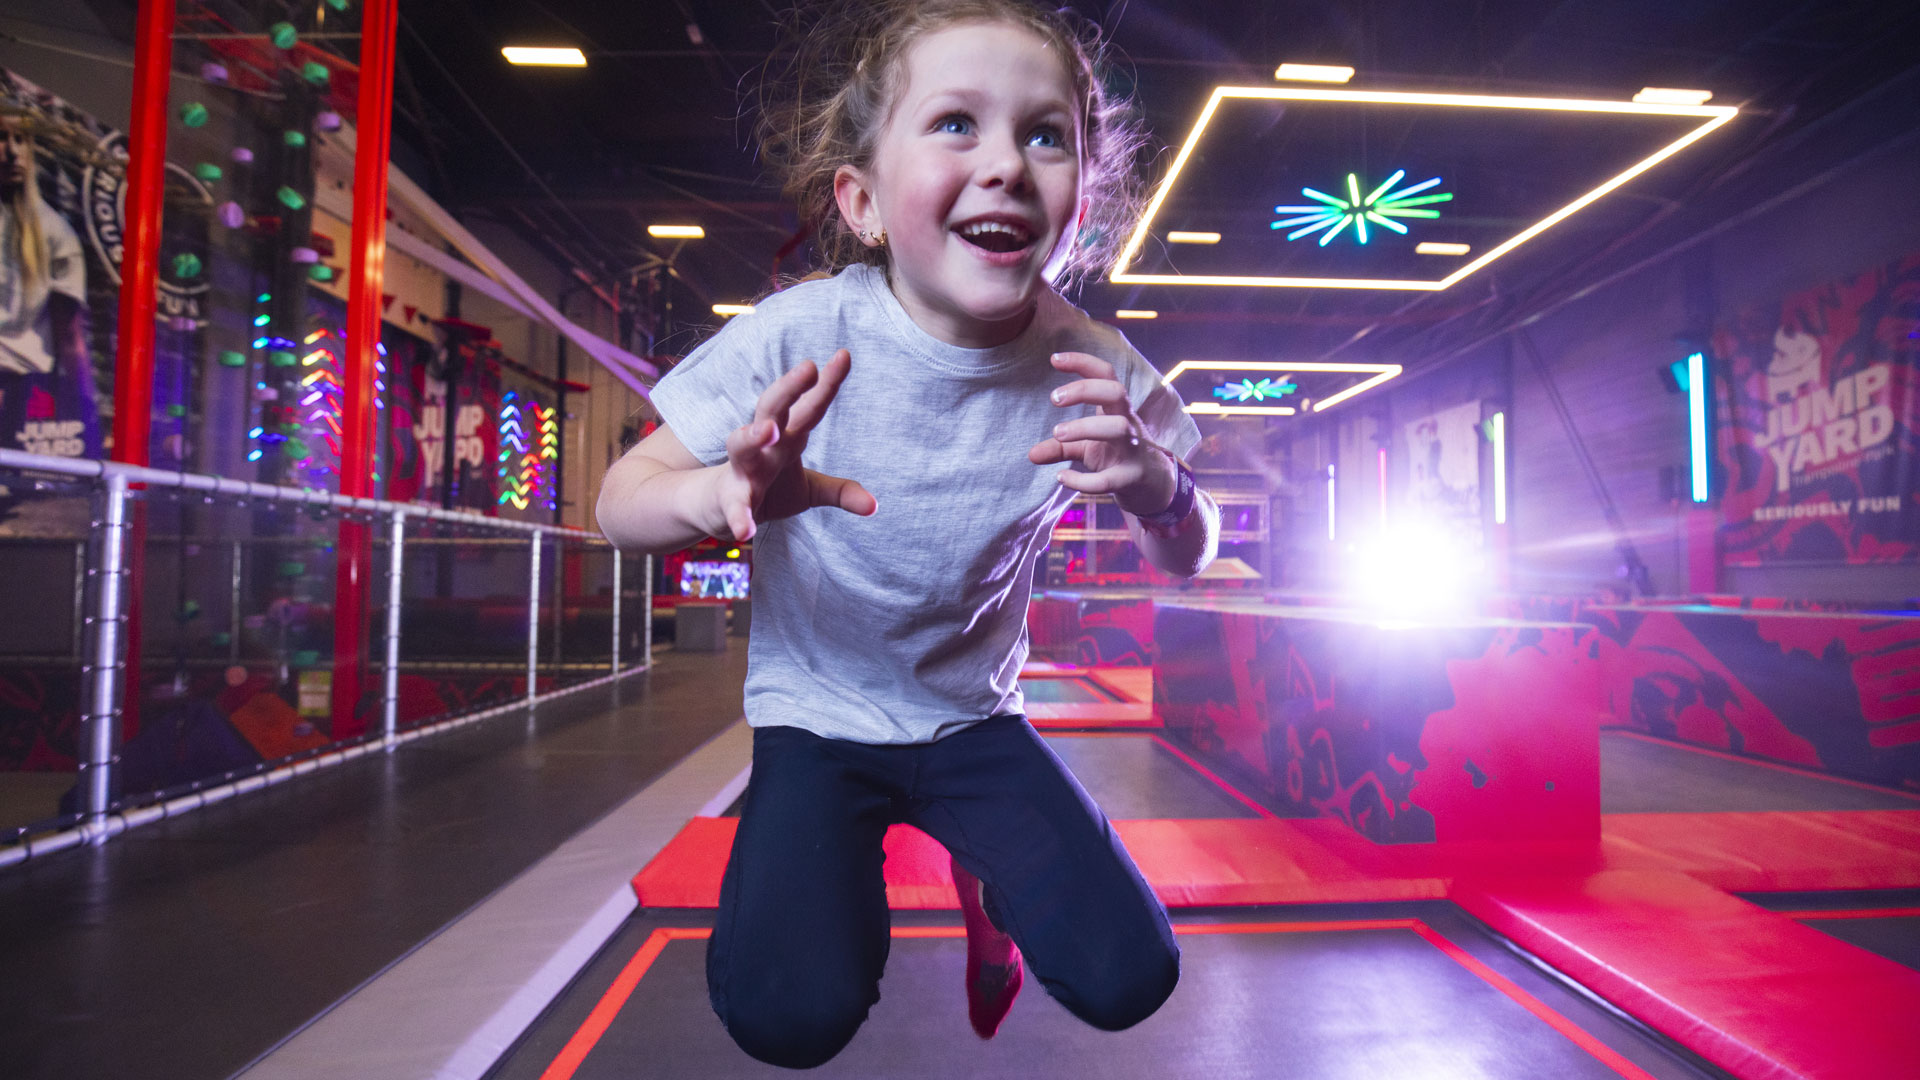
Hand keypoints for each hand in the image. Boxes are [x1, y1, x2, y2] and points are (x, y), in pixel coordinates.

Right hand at [712, 349, 875, 540]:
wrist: (718, 509)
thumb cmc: (767, 487)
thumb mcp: (809, 490)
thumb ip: (840, 492)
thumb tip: (875, 506)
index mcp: (788, 438)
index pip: (810, 407)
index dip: (827, 383)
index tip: (844, 355)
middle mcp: (764, 446)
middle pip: (772, 409)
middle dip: (789, 388)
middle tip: (808, 366)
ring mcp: (743, 470)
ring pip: (742, 445)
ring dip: (753, 435)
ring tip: (769, 430)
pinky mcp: (729, 499)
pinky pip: (734, 506)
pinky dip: (740, 517)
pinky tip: (747, 530)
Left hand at [1028, 352, 1175, 515]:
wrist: (1154, 485)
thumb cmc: (1118, 456)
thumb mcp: (1088, 448)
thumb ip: (1061, 447)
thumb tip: (1031, 454)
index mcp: (1117, 409)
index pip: (1106, 374)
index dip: (1083, 362)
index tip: (1054, 359)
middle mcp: (1128, 423)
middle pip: (1116, 393)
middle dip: (1085, 390)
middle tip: (1054, 399)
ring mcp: (1134, 449)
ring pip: (1118, 428)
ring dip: (1084, 428)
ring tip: (1057, 434)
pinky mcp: (1133, 477)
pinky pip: (1111, 479)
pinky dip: (1084, 480)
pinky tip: (1061, 477)